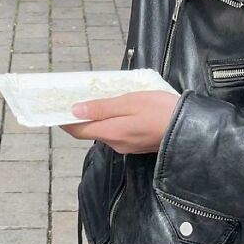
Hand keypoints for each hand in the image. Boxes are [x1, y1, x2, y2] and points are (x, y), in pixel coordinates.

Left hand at [62, 91, 179, 154]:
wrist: (189, 128)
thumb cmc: (160, 111)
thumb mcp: (129, 102)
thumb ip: (102, 107)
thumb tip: (74, 111)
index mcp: (111, 132)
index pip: (78, 130)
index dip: (64, 120)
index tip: (53, 108)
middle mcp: (116, 143)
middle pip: (90, 130)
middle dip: (79, 116)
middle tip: (71, 97)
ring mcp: (128, 145)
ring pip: (104, 130)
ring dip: (95, 117)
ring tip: (90, 97)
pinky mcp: (138, 143)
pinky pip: (117, 131)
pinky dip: (109, 120)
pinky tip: (113, 107)